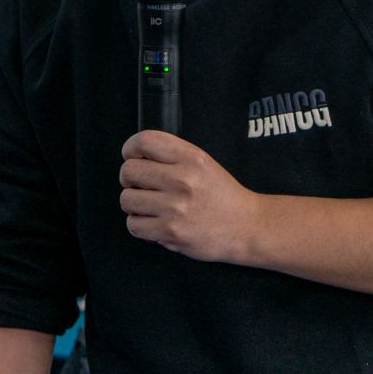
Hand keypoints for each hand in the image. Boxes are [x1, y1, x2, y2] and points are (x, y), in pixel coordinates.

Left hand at [118, 130, 260, 263]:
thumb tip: (135, 156)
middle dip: (130, 179)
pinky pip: (133, 225)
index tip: (132, 156)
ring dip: (134, 203)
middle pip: (128, 171)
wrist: (246, 226)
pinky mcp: (170, 232)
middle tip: (141, 185)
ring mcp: (175, 207)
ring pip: (126, 199)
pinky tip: (153, 221)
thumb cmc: (222, 195)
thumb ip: (172, 155)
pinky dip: (139, 224)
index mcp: (191, 158)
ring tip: (150, 206)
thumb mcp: (203, 162)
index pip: (144, 141)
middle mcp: (182, 180)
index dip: (130, 148)